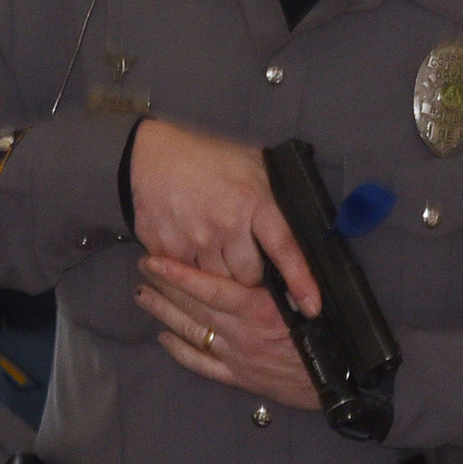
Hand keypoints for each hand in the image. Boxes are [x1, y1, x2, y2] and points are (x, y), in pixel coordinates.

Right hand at [126, 117, 320, 311]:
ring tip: (212, 245)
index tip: (311, 307)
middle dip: (248, 271)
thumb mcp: (252, 164)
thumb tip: (305, 229)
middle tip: (240, 251)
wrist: (151, 157)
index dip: (301, 281)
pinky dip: (191, 268)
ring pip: (218, 282)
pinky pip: (187, 278)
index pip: (284, 249)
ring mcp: (194, 240)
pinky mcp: (167, 251)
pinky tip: (189, 243)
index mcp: (254, 201)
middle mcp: (226, 224)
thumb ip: (276, 195)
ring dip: (219, 272)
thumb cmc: (209, 160)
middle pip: (249, 277)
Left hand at [136, 254, 321, 410]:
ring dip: (164, 313)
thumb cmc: (331, 336)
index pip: (208, 287)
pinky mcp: (238, 377)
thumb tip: (257, 254)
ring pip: (191, 331)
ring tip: (144, 296)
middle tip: (142, 268)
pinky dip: (180, 351)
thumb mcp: (307, 299)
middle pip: (192, 306)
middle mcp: (241, 332)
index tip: (155, 260)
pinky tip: (164, 339)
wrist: (339, 384)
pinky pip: (201, 363)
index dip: (178, 273)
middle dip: (164, 286)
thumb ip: (282, 279)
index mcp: (259, 309)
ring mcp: (236, 356)